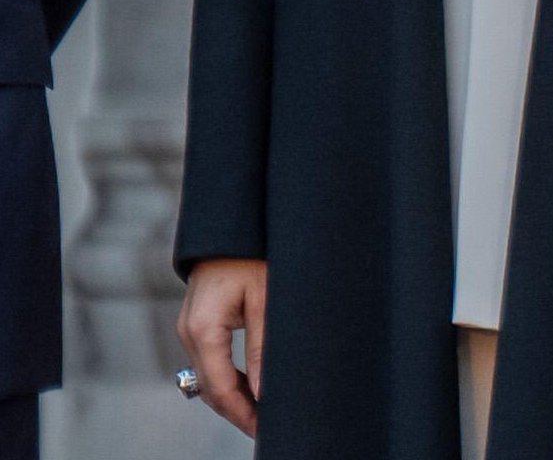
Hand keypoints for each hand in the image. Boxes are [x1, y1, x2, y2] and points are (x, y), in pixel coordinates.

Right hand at [177, 258, 267, 437]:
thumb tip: (262, 393)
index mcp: (202, 328)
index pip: (220, 388)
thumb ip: (260, 349)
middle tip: (265, 427)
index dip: (242, 413)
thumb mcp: (264, 300)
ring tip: (260, 412)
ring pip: (207, 377)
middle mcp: (188, 331)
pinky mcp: (195, 321)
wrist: (232, 222)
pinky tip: (248, 386)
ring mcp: (188, 326)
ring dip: (231, 396)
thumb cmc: (250, 253)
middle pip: (210, 388)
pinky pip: (208, 360)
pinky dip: (225, 377)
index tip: (263, 429)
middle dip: (236, 410)